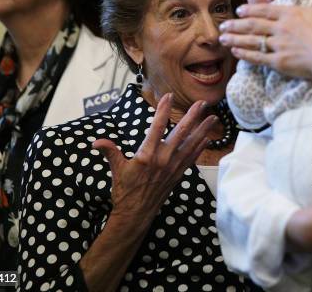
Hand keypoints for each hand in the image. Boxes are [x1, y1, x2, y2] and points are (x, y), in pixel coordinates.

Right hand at [92, 93, 215, 229]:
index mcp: (146, 155)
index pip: (156, 127)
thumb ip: (110, 152)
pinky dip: (200, 147)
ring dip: (203, 130)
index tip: (169, 96)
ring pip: (191, 144)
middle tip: (202, 103)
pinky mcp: (178, 174)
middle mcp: (163, 159)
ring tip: (213, 118)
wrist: (136, 214)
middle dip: (192, 117)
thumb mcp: (116, 169)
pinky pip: (192, 157)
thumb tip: (97, 142)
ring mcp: (173, 167)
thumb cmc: (125, 191)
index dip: (163, 110)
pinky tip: (207, 138)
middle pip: (180, 133)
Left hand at [220, 0, 311, 112]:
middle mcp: (281, 28)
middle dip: (236, 25)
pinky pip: (257, 58)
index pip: (266, 9)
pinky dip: (245, 55)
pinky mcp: (279, 62)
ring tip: (222, 39)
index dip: (251, 10)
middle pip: (253, 25)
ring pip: (251, 41)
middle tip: (223, 25)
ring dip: (235, 39)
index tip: (239, 11)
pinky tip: (235, 53)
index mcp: (292, 14)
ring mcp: (278, 45)